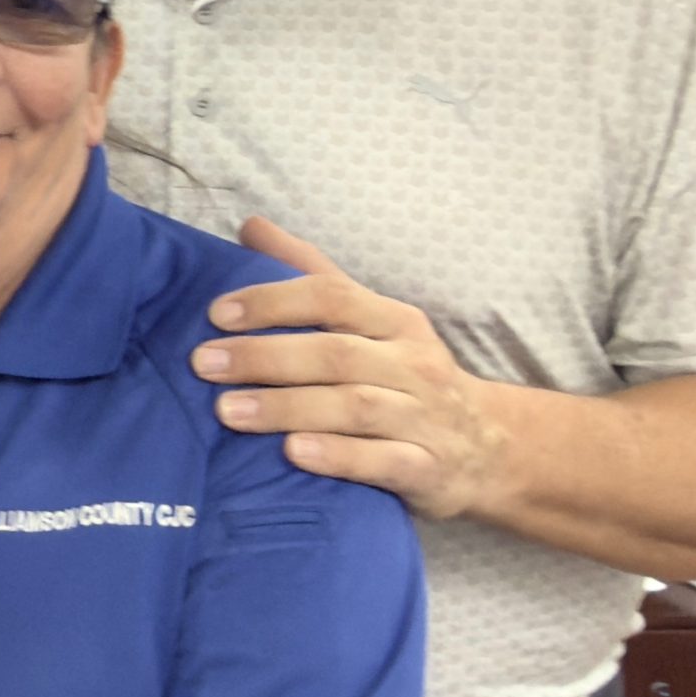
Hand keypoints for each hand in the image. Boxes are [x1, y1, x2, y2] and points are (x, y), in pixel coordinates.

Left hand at [191, 217, 506, 519]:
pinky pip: (384, 462)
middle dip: (266, 356)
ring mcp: (424, 419)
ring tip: (227, 411)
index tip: (216, 314)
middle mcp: (413, 364)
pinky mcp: (428, 470)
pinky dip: (338, 456)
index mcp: (395, 322)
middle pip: (336, 353)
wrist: (491, 450)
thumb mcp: (372, 322)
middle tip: (204, 363)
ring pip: (355, 407)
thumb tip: (251, 226)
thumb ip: (312, 276)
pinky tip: (293, 452)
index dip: (274, 301)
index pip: (333, 297)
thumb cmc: (407, 376)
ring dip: (287, 407)